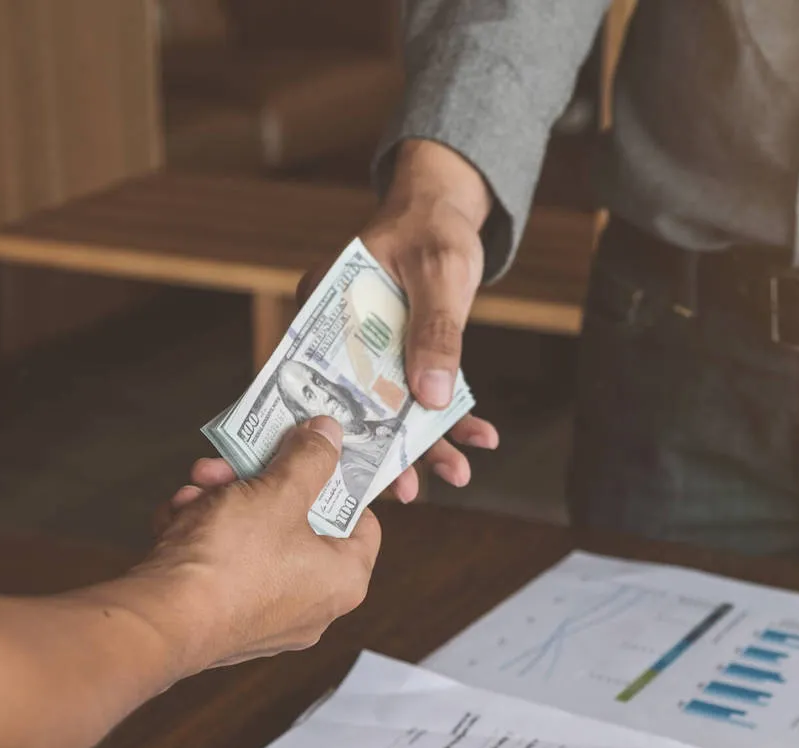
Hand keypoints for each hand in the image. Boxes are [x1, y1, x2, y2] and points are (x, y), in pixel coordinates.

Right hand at [134, 417, 381, 673]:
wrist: (160, 619)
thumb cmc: (233, 558)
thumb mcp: (279, 491)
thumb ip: (311, 458)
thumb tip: (331, 433)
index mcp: (343, 580)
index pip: (363, 523)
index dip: (339, 482)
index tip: (311, 454)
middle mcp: (312, 606)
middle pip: (297, 524)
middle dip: (258, 483)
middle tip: (233, 461)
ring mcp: (265, 617)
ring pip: (252, 539)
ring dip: (221, 503)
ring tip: (195, 489)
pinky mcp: (223, 621)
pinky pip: (223, 565)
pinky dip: (201, 536)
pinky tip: (176, 519)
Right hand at [296, 139, 499, 500]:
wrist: (449, 206)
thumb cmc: (434, 226)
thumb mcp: (438, 274)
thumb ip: (434, 332)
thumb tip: (430, 398)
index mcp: (323, 305)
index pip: (316, 374)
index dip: (331, 425)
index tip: (351, 466)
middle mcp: (340, 335)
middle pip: (354, 401)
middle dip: (385, 450)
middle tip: (407, 490)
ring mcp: (371, 348)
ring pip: (392, 407)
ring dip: (425, 443)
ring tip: (458, 473)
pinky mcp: (404, 354)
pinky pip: (423, 393)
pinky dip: (453, 416)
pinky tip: (482, 438)